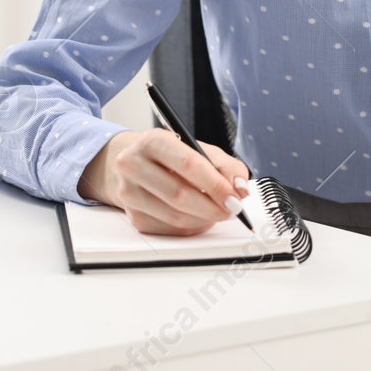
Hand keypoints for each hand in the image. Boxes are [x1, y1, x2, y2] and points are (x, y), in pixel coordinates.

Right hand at [78, 129, 250, 235]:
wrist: (131, 163)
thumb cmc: (170, 155)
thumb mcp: (198, 148)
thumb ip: (226, 166)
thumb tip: (241, 189)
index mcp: (152, 140)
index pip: (188, 164)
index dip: (215, 184)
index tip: (235, 197)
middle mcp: (133, 165)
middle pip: (179, 195)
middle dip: (212, 206)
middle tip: (232, 209)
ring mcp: (129, 193)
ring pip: (175, 216)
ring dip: (204, 219)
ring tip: (218, 212)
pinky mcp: (133, 216)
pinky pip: (170, 229)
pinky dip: (192, 227)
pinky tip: (199, 217)